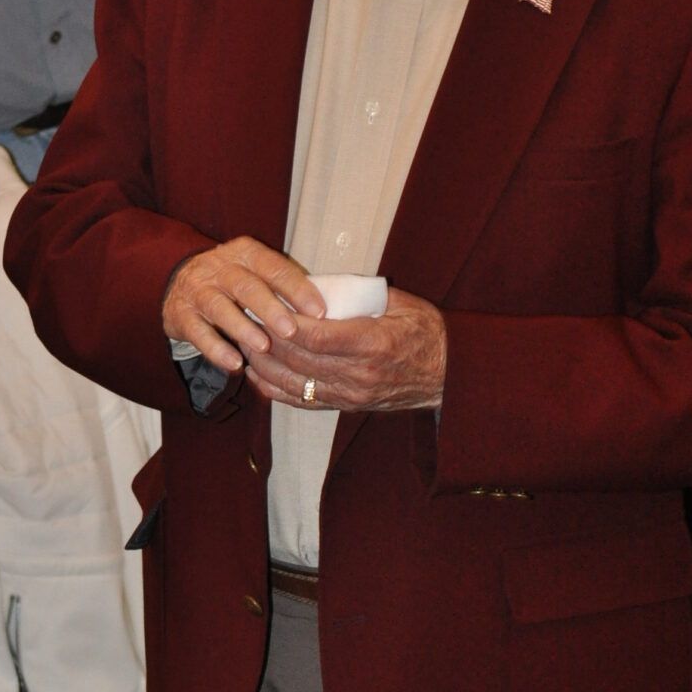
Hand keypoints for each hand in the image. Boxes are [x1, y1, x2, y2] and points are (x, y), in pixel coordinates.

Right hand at [163, 238, 324, 376]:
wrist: (179, 283)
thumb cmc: (234, 284)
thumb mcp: (256, 274)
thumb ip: (282, 287)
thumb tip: (323, 313)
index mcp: (246, 254)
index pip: (274, 267)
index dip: (297, 289)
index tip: (318, 312)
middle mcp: (220, 267)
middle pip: (246, 286)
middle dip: (270, 309)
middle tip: (291, 331)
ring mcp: (197, 289)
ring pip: (220, 307)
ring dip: (243, 328)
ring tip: (263, 348)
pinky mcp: (180, 313)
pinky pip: (197, 332)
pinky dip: (215, 349)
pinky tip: (233, 364)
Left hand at [246, 287, 447, 413]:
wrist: (447, 376)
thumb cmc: (426, 334)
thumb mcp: (401, 304)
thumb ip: (360, 295)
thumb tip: (317, 285)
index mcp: (370, 343)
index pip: (312, 335)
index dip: (281, 322)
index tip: (262, 303)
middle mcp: (357, 374)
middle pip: (295, 358)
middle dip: (263, 337)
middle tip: (244, 315)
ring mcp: (349, 395)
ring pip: (291, 382)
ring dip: (261, 362)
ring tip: (244, 340)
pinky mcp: (345, 406)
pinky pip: (300, 400)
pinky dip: (273, 387)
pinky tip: (256, 372)